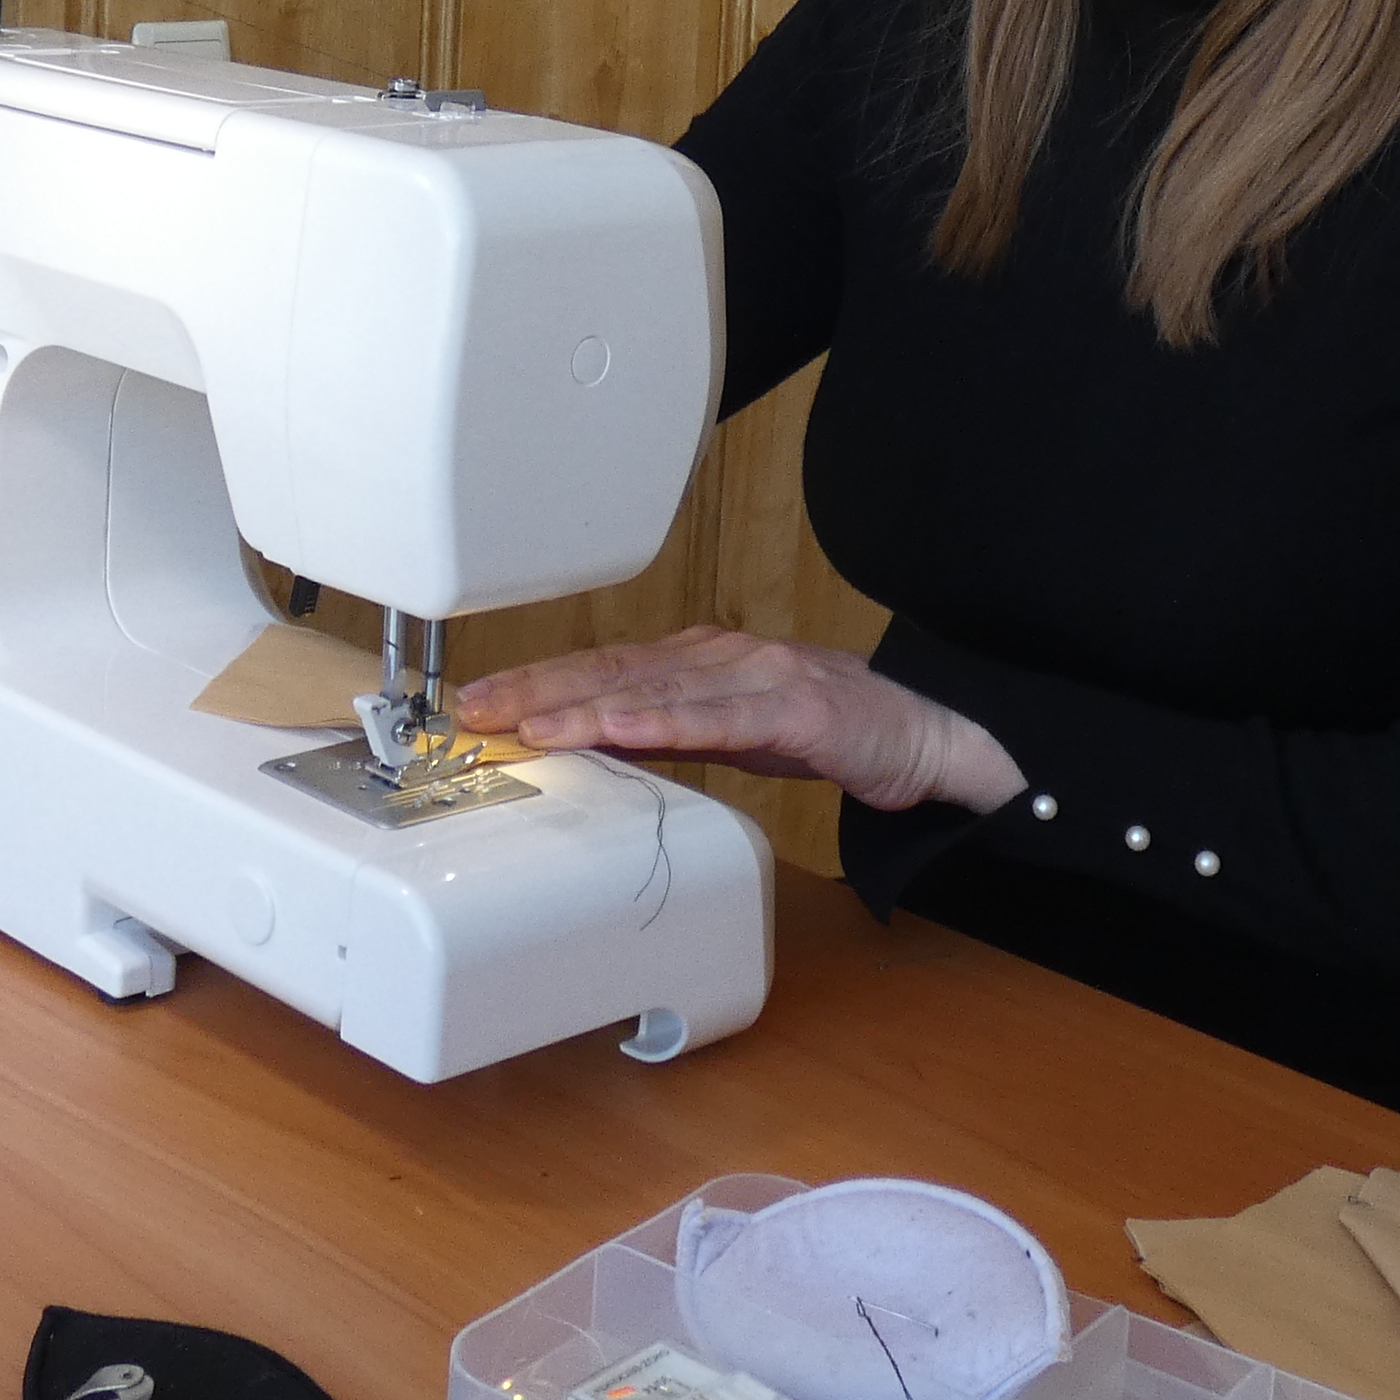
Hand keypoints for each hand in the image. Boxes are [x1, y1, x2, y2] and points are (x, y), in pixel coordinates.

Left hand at [455, 627, 1025, 813]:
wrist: (922, 735)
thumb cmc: (825, 730)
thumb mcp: (725, 732)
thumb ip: (661, 731)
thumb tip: (591, 742)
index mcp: (698, 661)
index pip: (601, 669)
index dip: (537, 683)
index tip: (480, 702)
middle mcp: (719, 657)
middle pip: (613, 672)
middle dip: (539, 690)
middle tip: (477, 709)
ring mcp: (757, 678)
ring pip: (656, 691)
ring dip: (586, 708)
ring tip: (530, 725)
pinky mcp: (795, 710)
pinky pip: (721, 719)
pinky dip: (668, 723)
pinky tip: (624, 732)